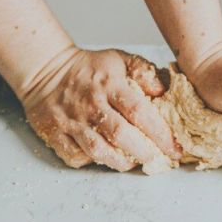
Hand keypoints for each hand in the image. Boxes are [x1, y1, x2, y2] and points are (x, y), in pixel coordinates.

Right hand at [22, 47, 179, 172]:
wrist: (46, 69)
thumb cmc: (90, 68)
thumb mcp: (120, 59)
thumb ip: (144, 71)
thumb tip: (162, 90)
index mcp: (109, 84)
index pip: (138, 111)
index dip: (160, 133)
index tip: (174, 147)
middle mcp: (91, 104)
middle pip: (120, 135)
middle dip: (144, 152)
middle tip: (157, 159)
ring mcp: (71, 120)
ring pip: (98, 150)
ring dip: (120, 162)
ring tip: (134, 163)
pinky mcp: (54, 133)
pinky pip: (75, 156)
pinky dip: (91, 162)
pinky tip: (104, 158)